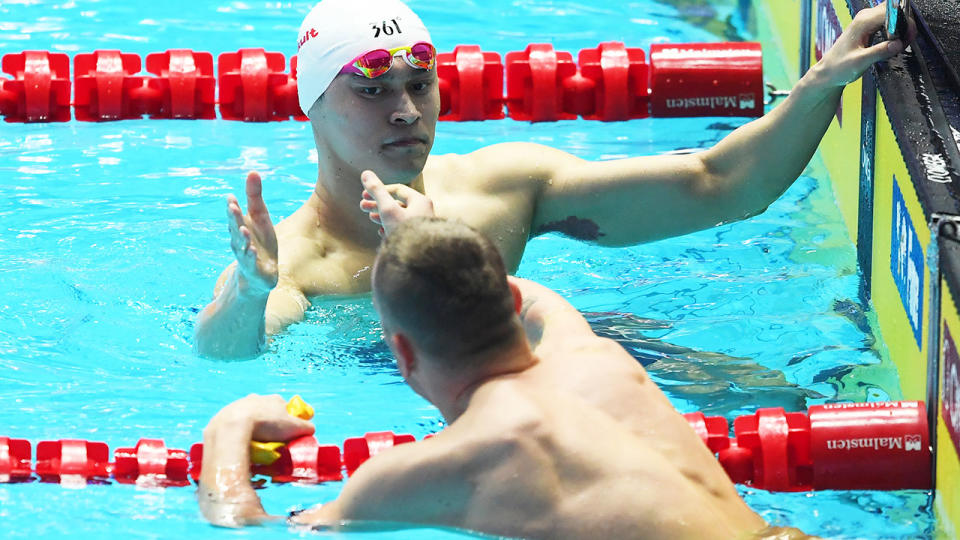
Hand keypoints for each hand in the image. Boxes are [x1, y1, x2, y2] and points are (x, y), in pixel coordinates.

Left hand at [208, 393, 315, 441]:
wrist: (233, 426)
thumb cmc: (268, 424)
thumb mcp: (295, 428)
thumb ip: (306, 427)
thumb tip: (310, 429)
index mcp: (275, 399)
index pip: (286, 409)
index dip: (289, 421)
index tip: (287, 434)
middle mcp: (257, 398)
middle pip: (267, 411)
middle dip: (270, 424)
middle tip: (271, 440)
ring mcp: (239, 405)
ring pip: (249, 417)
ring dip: (253, 427)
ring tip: (254, 443)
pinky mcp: (224, 415)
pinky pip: (234, 424)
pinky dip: (238, 432)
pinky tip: (240, 442)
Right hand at [226, 172, 278, 294]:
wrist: (259, 272)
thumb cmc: (259, 240)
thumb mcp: (260, 216)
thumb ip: (254, 196)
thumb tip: (252, 171)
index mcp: (240, 225)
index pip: (235, 215)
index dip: (233, 207)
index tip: (231, 197)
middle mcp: (239, 239)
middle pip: (235, 228)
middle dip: (234, 218)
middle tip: (232, 207)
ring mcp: (245, 254)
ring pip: (242, 245)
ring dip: (242, 238)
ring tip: (243, 230)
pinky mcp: (254, 268)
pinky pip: (251, 262)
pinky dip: (251, 256)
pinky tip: (252, 250)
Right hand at [359, 170, 434, 236]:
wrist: (420, 261)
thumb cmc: (406, 232)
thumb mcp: (388, 209)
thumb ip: (377, 191)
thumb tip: (365, 173)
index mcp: (420, 201)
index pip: (397, 190)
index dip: (379, 190)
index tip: (364, 195)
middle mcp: (424, 212)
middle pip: (397, 203)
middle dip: (378, 204)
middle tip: (362, 207)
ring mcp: (421, 226)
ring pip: (399, 217)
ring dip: (383, 215)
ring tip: (370, 217)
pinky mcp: (418, 240)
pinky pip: (403, 230)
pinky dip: (391, 228)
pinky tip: (382, 233)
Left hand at [814, 3, 916, 86]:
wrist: (828, 71)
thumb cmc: (839, 67)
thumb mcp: (860, 62)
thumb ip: (879, 52)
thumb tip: (898, 44)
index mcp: (862, 22)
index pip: (892, 11)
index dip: (904, 23)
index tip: (905, 39)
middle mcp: (865, 17)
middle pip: (895, 10)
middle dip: (905, 25)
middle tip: (905, 43)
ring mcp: (867, 20)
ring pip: (893, 15)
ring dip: (901, 28)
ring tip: (899, 45)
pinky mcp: (869, 26)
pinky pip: (889, 21)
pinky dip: (895, 31)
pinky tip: (893, 44)